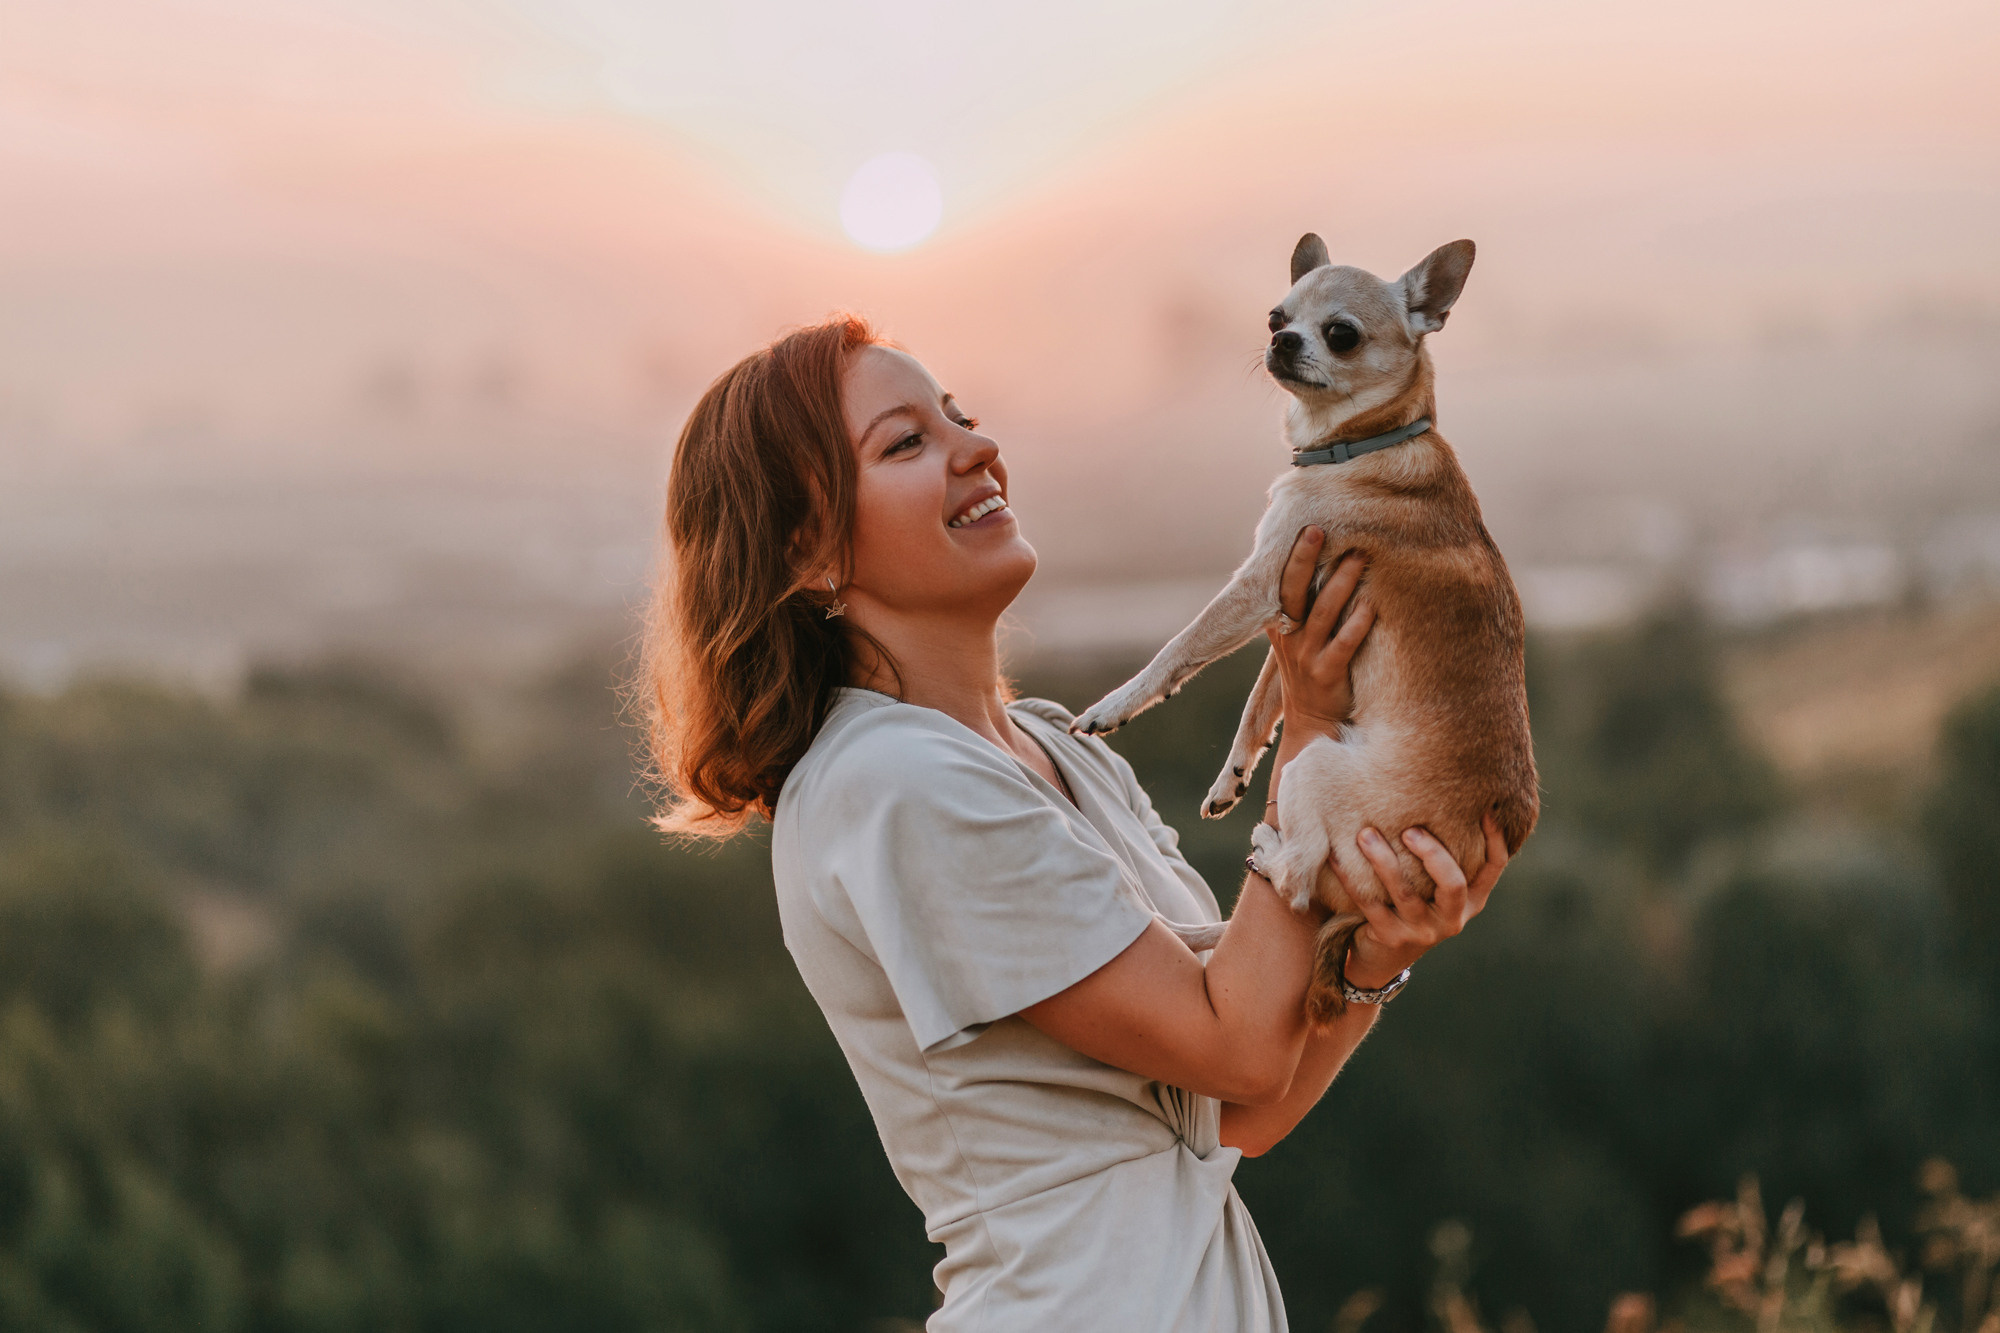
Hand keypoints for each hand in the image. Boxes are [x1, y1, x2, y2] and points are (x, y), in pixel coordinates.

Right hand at [1265, 527, 1373, 738]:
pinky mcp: (1327, 674)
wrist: (1312, 722)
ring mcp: (1306, 657)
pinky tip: (1372, 604)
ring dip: (1341, 582)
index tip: (1307, 527)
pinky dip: (1358, 622)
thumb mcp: (1296, 638)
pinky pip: (1344, 643)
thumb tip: (1320, 563)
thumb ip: (1304, 606)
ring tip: (1359, 556)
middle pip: (1293, 592)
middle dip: (1304, 559)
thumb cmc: (1311, 670)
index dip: (1292, 557)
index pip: (1280, 584)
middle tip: (1320, 529)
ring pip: (1323, 612)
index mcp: (1278, 625)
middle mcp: (1288, 638)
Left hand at [1340, 811, 1509, 988]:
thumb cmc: (1410, 906)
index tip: (1486, 808)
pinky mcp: (1391, 937)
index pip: (1493, 867)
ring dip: (1383, 859)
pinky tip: (1336, 855)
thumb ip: (1443, 857)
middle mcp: (1452, 918)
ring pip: (1406, 892)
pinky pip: (1369, 902)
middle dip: (1432, 853)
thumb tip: (1436, 798)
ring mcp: (1422, 931)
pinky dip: (1351, 876)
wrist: (1380, 958)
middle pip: (1452, 883)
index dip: (1495, 838)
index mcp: (1470, 900)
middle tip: (1409, 830)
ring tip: (1366, 834)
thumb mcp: (1435, 889)